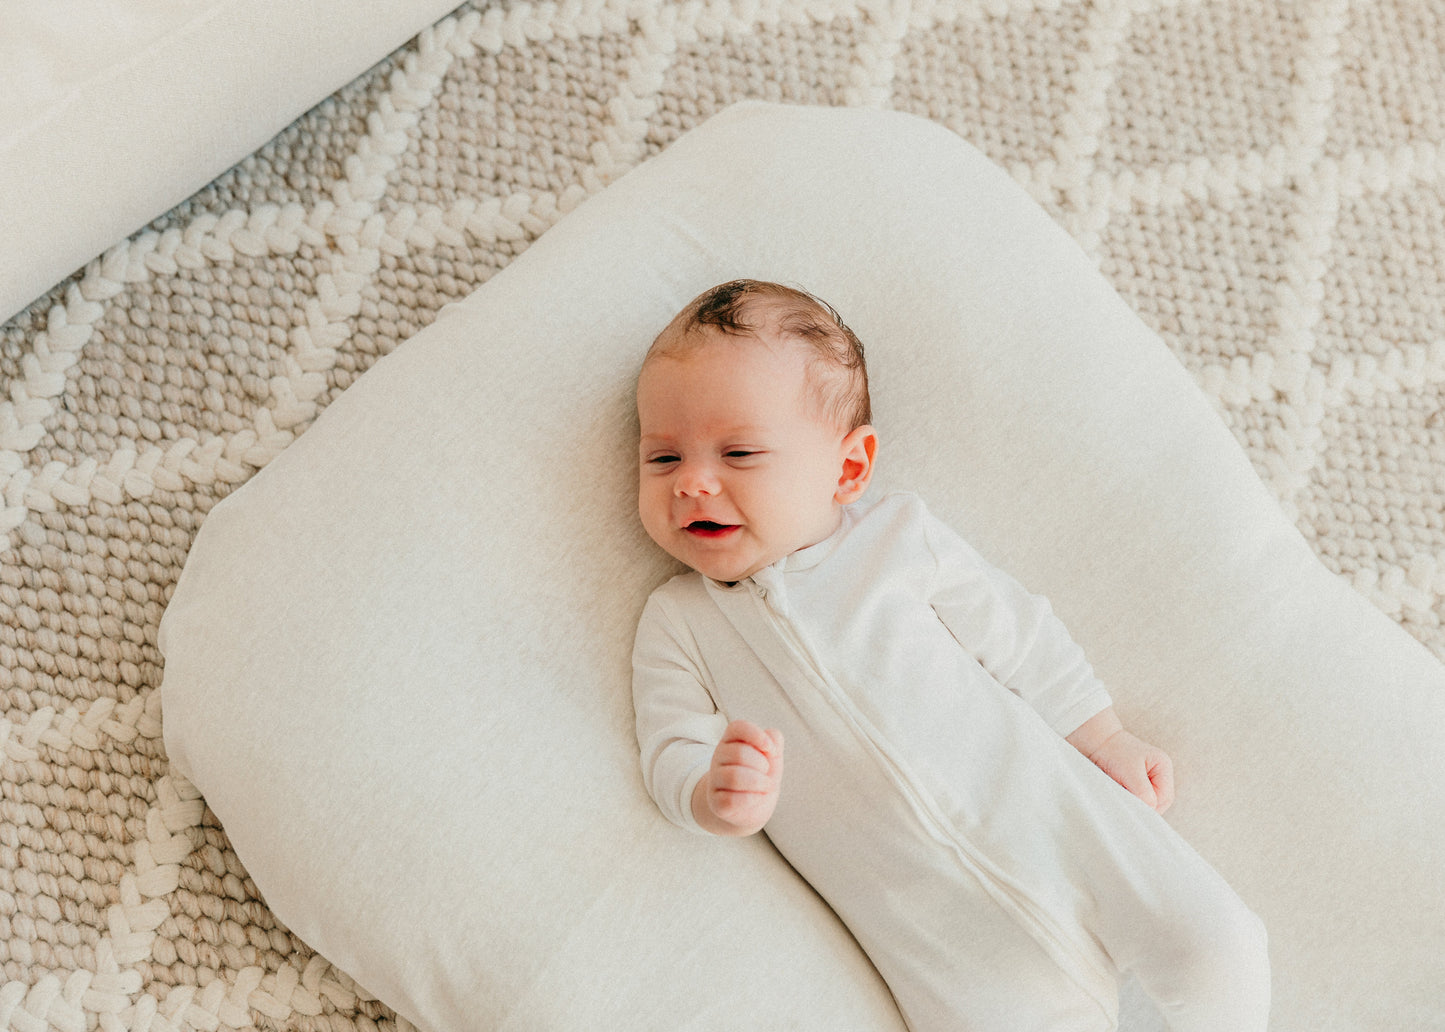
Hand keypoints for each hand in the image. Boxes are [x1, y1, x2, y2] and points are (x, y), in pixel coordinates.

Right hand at [693, 719, 783, 835]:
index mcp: (731, 740)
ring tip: (766, 786)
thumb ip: (774, 740)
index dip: (757, 736)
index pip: (738, 727)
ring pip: (734, 777)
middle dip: (762, 765)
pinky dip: (752, 800)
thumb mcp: (772, 756)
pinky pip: (732, 799)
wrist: (752, 807)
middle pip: (739, 754)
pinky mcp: (716, 802)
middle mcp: (719, 757)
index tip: (771, 749)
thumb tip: (771, 735)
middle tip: (766, 773)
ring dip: (759, 783)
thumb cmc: (761, 776)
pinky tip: (756, 798)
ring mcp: (715, 780)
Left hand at [1085, 729, 1174, 813]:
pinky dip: (1130, 800)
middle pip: (1159, 802)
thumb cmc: (1113, 752)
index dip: (1152, 807)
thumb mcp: (1130, 772)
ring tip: (1122, 796)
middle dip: (1145, 806)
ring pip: (1148, 802)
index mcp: (1162, 766)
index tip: (1134, 808)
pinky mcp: (1137, 783)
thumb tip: (1150, 810)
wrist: (1096, 742)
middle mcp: (1158, 773)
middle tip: (1128, 806)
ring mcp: (1149, 778)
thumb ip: (1143, 792)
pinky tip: (1120, 795)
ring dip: (1137, 804)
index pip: (1165, 797)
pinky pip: (1138, 799)